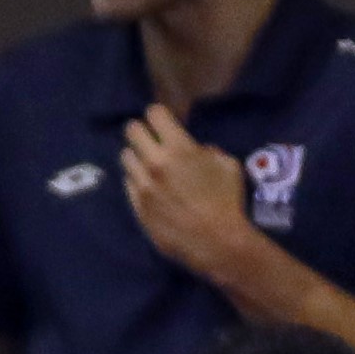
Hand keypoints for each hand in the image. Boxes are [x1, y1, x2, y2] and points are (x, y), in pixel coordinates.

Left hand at [121, 106, 257, 283]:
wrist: (213, 239)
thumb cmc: (225, 199)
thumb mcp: (227, 164)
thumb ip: (208, 151)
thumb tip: (197, 151)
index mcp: (177, 148)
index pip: (154, 115)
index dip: (157, 114)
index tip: (161, 117)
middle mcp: (153, 163)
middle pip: (132, 132)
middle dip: (140, 130)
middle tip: (148, 135)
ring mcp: (141, 185)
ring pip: (126, 157)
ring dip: (136, 154)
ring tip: (146, 159)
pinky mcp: (136, 205)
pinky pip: (128, 183)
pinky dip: (135, 178)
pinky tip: (146, 182)